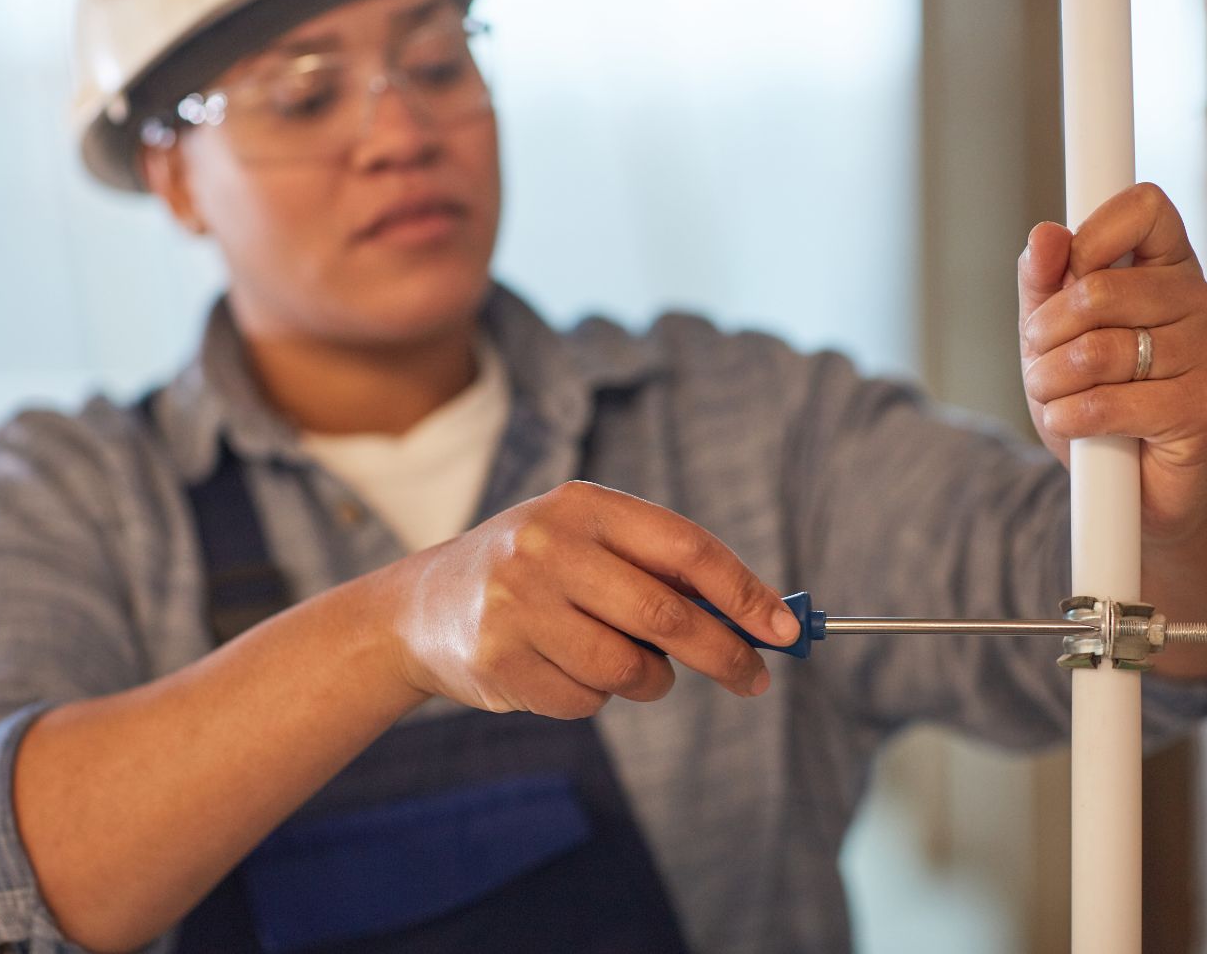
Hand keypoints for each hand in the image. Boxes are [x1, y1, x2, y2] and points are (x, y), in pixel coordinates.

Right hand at [383, 481, 800, 718]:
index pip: (686, 548)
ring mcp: (517, 604)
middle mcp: (547, 547)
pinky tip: (562, 668)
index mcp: (583, 505)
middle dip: (725, 654)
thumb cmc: (537, 574)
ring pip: (630, 669)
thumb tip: (763, 619)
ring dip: (649, 680)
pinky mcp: (499, 660)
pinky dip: (594, 696)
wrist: (421, 607)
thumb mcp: (591, 545)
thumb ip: (665, 572)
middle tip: (754, 679)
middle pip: (667, 616)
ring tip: (627, 665)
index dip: (745, 592)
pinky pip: (586, 700)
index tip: (785, 630)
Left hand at [1017, 183, 1206, 543]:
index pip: (1143, 207)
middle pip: (1100, 287)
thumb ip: (1044, 283)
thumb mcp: (1053, 337)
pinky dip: (1070, 418)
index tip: (1065, 280)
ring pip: (1096, 350)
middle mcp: (1202, 302)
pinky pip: (1108, 402)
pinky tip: (1074, 425)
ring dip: (1051, 383)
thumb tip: (1045, 234)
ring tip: (1058, 399)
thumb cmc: (1095, 401)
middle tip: (1042, 364)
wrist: (1134, 492)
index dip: (1090, 236)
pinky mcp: (1206, 407)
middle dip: (1046, 334)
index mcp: (1169, 268)